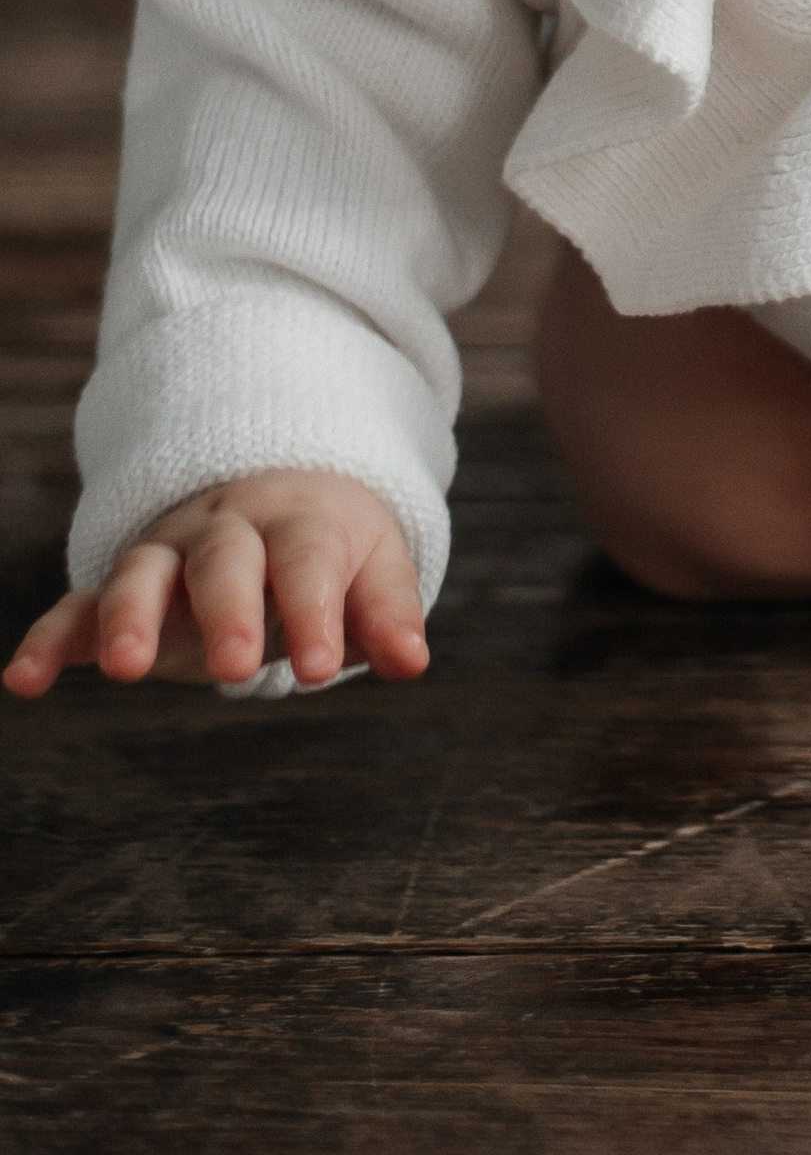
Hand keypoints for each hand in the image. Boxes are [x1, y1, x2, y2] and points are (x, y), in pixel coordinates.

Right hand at [2, 470, 427, 698]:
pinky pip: (76, 608)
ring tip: (125, 671)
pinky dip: (50, 640)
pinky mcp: (118, 592)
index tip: (323, 667)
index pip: (308, 559)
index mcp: (297, 522)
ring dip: (130, 617)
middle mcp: (225, 531)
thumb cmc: (330, 546)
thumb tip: (414, 661)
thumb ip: (386, 612)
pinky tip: (23, 681)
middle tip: (235, 671)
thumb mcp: (371, 564)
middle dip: (226, 610)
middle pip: (222, 559)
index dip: (315, 611)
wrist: (272, 487)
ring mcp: (166, 557)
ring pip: (141, 572)